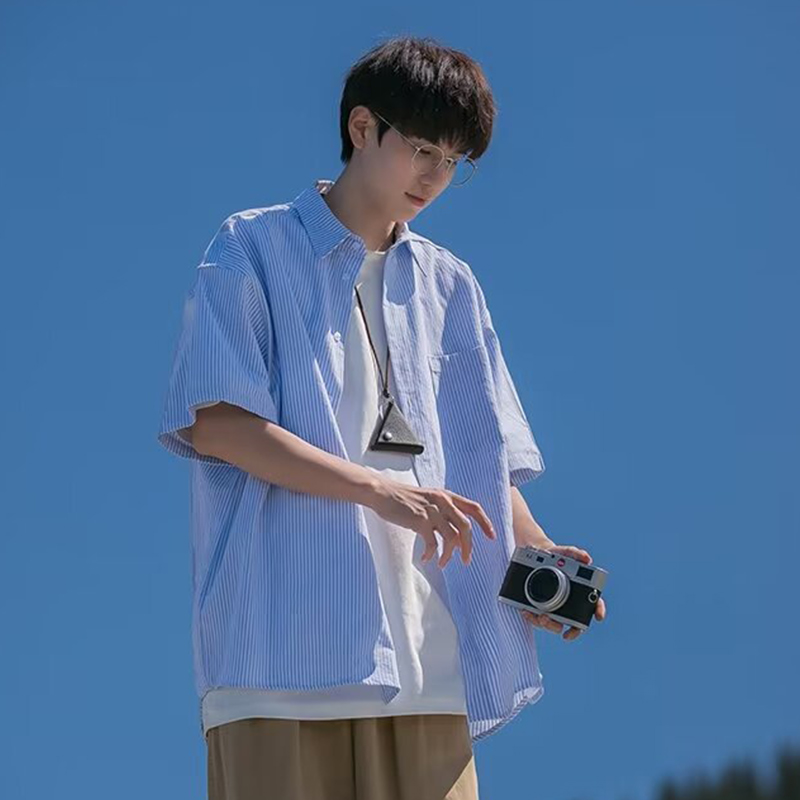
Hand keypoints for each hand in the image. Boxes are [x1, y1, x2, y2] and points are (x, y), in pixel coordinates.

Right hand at [368, 478, 496, 567]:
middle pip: (466, 527)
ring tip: (442, 563)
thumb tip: (455, 535)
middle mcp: (442, 501)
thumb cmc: (403, 498)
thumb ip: (443, 512)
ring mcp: (432, 511)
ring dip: (448, 555)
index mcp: (446, 495)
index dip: (485, 523)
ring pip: (451, 538)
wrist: (383, 493)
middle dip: (468, 547)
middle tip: (466, 560)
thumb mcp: (428, 499)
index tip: (491, 536)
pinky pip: (433, 543)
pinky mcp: (420, 520)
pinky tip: (425, 558)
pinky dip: (431, 554)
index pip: (474, 508)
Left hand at [521, 543, 606, 640]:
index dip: (599, 610)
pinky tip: (526, 611)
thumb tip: (587, 558)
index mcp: (580, 591)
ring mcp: (555, 608)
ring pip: (556, 625)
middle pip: (576, 623)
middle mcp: (570, 603)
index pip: (595, 603)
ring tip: (541, 617)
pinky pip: (537, 619)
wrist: (535, 554)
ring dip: (549, 625)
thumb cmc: (554, 556)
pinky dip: (532, 617)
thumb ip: (574, 553)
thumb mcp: (563, 552)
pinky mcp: (540, 608)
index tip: (598, 616)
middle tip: (564, 629)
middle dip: (572, 630)